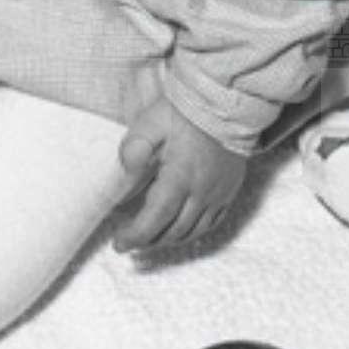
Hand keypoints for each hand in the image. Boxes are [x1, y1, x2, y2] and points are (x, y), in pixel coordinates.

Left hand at [114, 95, 247, 253]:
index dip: (136, 236)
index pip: (156, 219)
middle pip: (173, 231)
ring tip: (150, 238)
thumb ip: (134, 147)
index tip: (119, 244)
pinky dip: (192, 232)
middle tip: (129, 241)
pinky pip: (211, 223)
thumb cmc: (186, 112)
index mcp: (180, 177)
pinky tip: (179, 229)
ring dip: (169, 239)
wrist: (226, 105)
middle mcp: (201, 192)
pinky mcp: (228, 192)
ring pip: (192, 231)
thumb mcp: (152, 122)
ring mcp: (218, 195)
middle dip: (148, 241)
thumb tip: (125, 172)